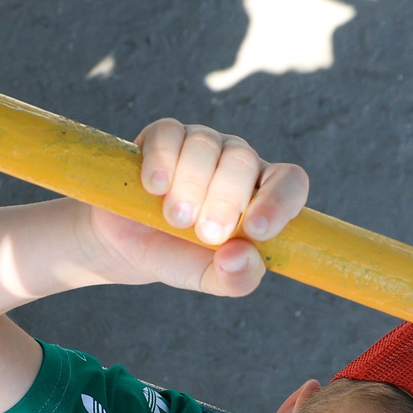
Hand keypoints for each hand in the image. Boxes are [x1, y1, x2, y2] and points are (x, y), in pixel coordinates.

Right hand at [83, 120, 308, 297]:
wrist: (124, 246)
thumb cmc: (176, 256)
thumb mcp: (207, 278)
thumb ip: (235, 278)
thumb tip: (240, 258)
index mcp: (259, 194)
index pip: (289, 182)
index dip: (279, 202)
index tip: (256, 230)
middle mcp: (236, 163)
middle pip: (243, 161)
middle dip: (225, 199)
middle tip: (205, 233)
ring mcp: (201, 144)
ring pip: (206, 145)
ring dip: (191, 184)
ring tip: (174, 218)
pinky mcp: (163, 136)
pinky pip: (169, 134)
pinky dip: (162, 161)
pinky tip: (154, 187)